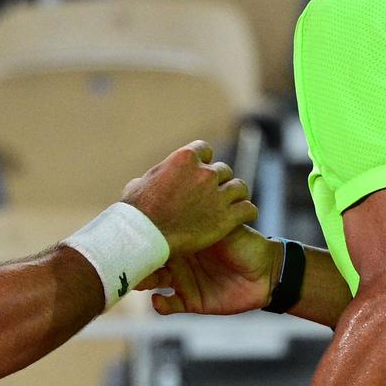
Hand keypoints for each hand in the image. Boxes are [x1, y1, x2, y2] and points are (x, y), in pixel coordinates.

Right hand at [122, 140, 256, 255]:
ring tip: (231, 204)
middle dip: (218, 182)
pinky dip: (247, 212)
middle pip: (223, 170)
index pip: (206, 150)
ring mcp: (217, 195)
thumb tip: (148, 179)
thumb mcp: (140, 183)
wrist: (144, 235)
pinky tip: (242, 216)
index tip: (201, 172)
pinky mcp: (226, 218)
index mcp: (185, 158)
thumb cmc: (137, 211)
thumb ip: (155, 177)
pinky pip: (248, 209)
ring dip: (235, 195)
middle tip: (212, 196)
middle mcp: (205, 173)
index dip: (204, 162)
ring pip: (239, 187)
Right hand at [136, 226, 282, 315]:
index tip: (131, 232)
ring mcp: (182, 279)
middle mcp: (178, 257)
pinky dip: (161, 305)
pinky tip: (158, 301)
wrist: (267, 271)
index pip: (157, 234)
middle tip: (128, 258)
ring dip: (144, 281)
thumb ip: (201, 213)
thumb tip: (178, 192)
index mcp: (184, 235)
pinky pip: (169, 305)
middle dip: (138, 258)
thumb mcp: (221, 224)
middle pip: (150, 257)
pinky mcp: (189, 300)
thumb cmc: (245, 241)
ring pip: (153, 281)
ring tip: (139, 281)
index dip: (144, 234)